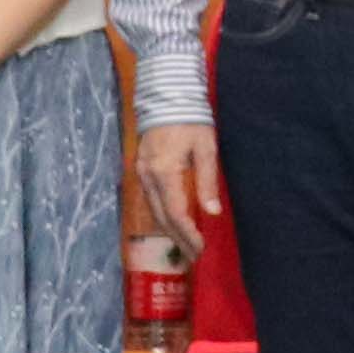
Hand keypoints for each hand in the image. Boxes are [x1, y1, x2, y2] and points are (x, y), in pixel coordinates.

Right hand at [130, 118, 222, 253]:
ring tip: (186, 245)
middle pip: (162, 217)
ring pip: (154, 210)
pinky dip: (163, 215)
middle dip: (178, 238)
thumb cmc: (191, 120)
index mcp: (164, 171)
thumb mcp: (205, 148)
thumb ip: (207, 181)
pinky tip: (174, 223)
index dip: (188, 234)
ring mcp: (141, 173)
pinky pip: (151, 199)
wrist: (166, 96)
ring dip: (170, 230)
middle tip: (195, 256)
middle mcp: (148, 176)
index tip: (201, 249)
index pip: (175, 213)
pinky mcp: (140, 168)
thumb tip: (212, 212)